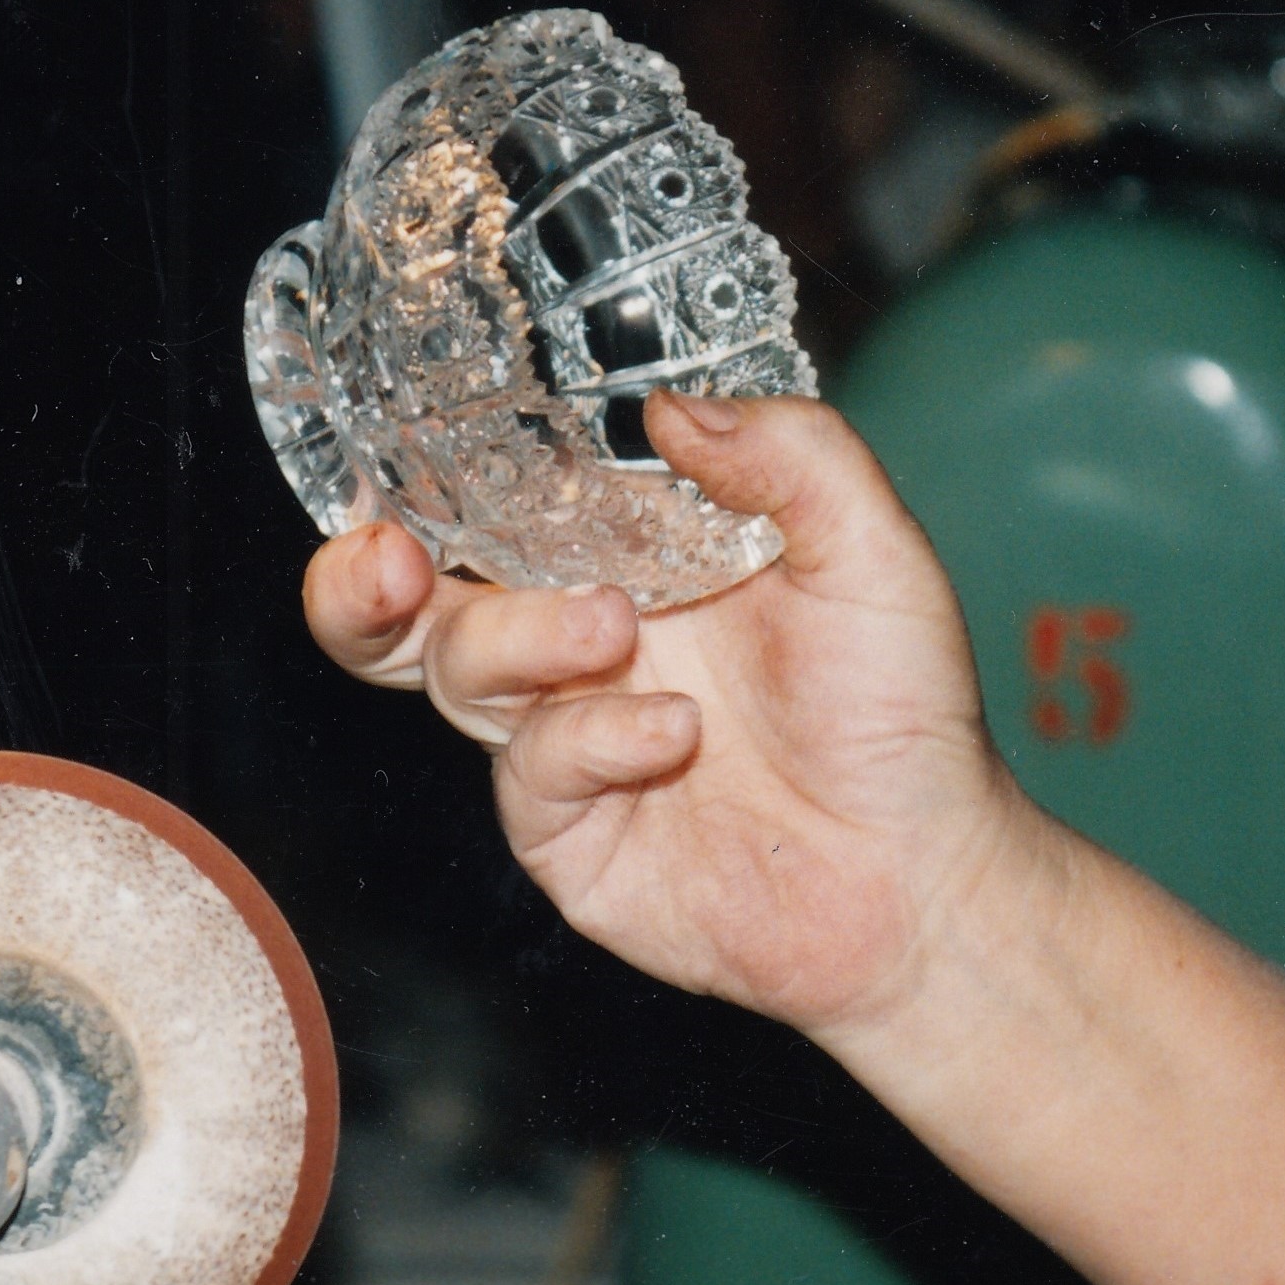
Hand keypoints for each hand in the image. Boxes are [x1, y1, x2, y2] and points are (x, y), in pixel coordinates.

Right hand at [303, 393, 1056, 1035]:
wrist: (924, 877)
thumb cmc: (902, 714)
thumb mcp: (873, 552)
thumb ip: (792, 459)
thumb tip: (674, 407)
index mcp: (632, 561)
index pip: (503, 502)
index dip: (436, 473)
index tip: (407, 444)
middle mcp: (579, 646)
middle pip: (416, 604)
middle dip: (359, 578)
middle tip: (383, 559)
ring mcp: (565, 741)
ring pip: (460, 671)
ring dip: (518, 636)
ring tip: (612, 629)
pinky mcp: (569, 835)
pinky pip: (530, 773)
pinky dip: (592, 738)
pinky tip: (673, 737)